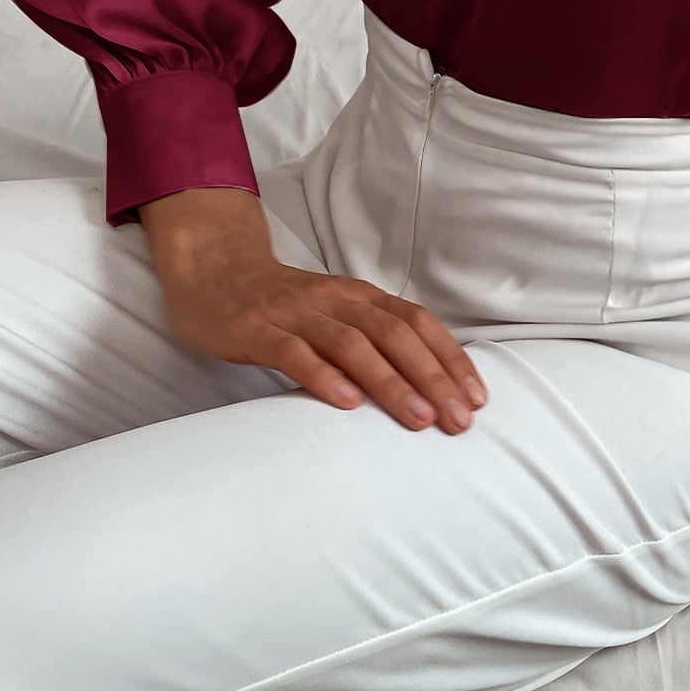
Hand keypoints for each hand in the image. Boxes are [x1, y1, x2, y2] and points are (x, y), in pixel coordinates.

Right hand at [163, 253, 488, 436]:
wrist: (212, 270)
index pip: (417, 322)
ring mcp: (296, 313)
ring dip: (391, 382)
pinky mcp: (257, 330)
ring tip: (419, 419)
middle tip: (459, 420)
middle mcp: (335, 300)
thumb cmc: (283, 304)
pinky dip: (324, 376)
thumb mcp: (335, 312)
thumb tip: (425, 384)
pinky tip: (346, 403)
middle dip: (433, 378)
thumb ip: (372, 339)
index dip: (450, 358)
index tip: (477, 397)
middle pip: (395, 335)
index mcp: (360, 296)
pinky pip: (294, 352)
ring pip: (353, 344)